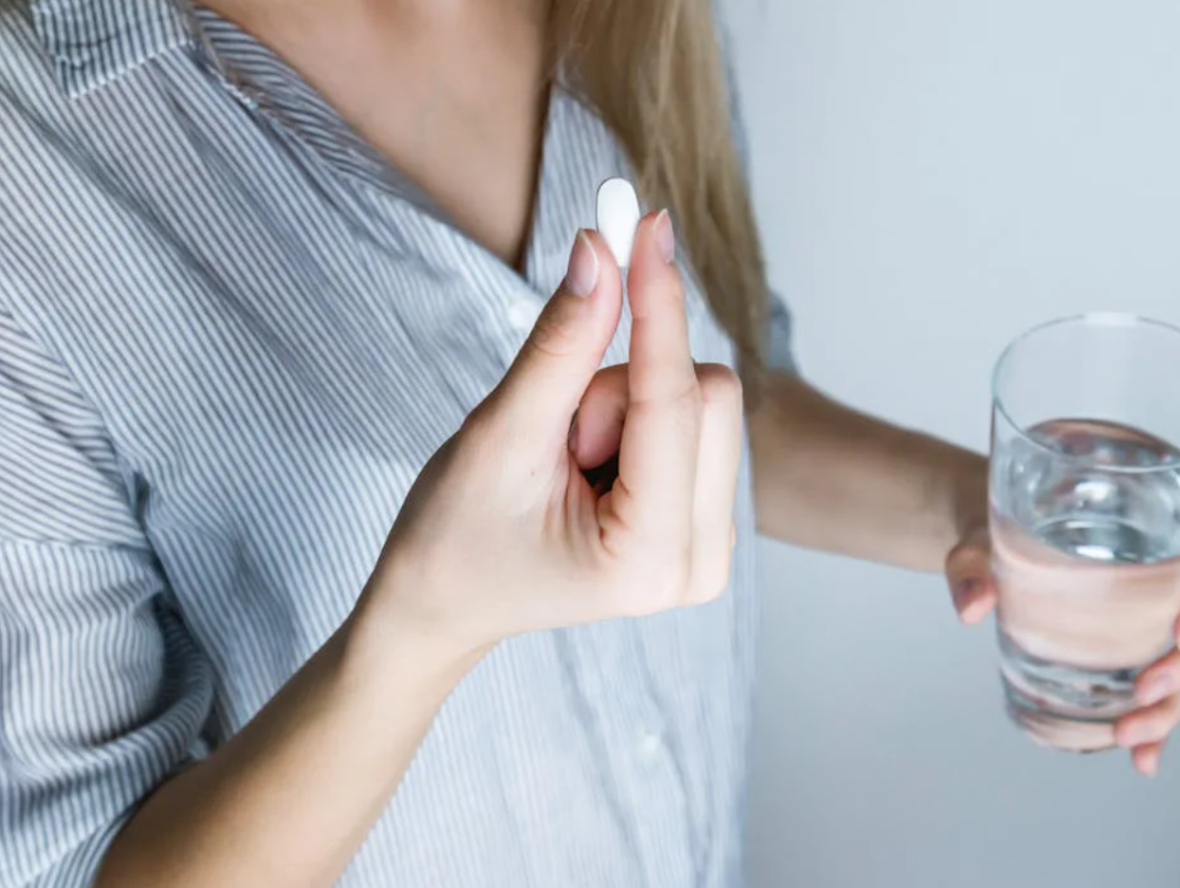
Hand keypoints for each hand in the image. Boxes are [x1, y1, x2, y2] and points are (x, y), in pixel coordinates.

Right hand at [356, 212, 743, 673]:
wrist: (446, 603)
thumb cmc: (455, 537)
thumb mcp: (500, 436)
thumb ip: (560, 345)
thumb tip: (602, 249)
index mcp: (649, 559)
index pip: (673, 400)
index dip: (657, 303)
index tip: (647, 222)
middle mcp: (702, 564)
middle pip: (708, 394)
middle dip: (622, 387)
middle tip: (558, 434)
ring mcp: (712, 547)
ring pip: (704, 401)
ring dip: (625, 405)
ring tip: (568, 460)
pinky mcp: (707, 521)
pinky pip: (696, 420)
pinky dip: (638, 419)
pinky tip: (593, 466)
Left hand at [945, 527, 1179, 775]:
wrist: (990, 551)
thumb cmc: (999, 530)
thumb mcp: (982, 539)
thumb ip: (973, 565)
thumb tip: (972, 604)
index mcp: (1156, 534)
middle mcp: (1169, 581)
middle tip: (1145, 692)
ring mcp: (1155, 624)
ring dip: (1169, 709)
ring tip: (1130, 736)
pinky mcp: (1134, 656)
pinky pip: (1159, 695)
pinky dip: (1156, 729)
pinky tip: (1144, 759)